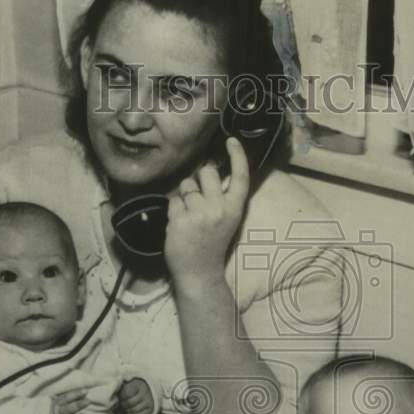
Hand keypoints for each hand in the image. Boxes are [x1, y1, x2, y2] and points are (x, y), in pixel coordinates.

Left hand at [118, 378, 154, 413]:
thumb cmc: (133, 389)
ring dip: (127, 411)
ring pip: (134, 410)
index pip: (126, 393)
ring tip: (124, 409)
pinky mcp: (150, 410)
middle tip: (121, 404)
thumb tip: (112, 398)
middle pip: (130, 403)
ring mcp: (148, 402)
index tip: (119, 398)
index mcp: (137, 385)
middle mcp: (144, 393)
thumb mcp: (128, 385)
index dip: (121, 397)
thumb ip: (120, 390)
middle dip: (123, 405)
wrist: (148, 391)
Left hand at [164, 136, 249, 286]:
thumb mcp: (226, 220)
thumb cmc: (211, 244)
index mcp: (235, 209)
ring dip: (184, 197)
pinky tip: (179, 226)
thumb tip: (206, 171)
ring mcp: (199, 214)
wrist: (200, 273)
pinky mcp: (180, 220)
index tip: (231, 140)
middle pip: (207, 172)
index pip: (240, 176)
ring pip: (186, 186)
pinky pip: (173, 201)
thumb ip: (220, 198)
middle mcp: (219, 209)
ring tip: (189, 218)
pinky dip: (173, 211)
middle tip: (198, 197)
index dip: (237, 156)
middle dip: (199, 178)